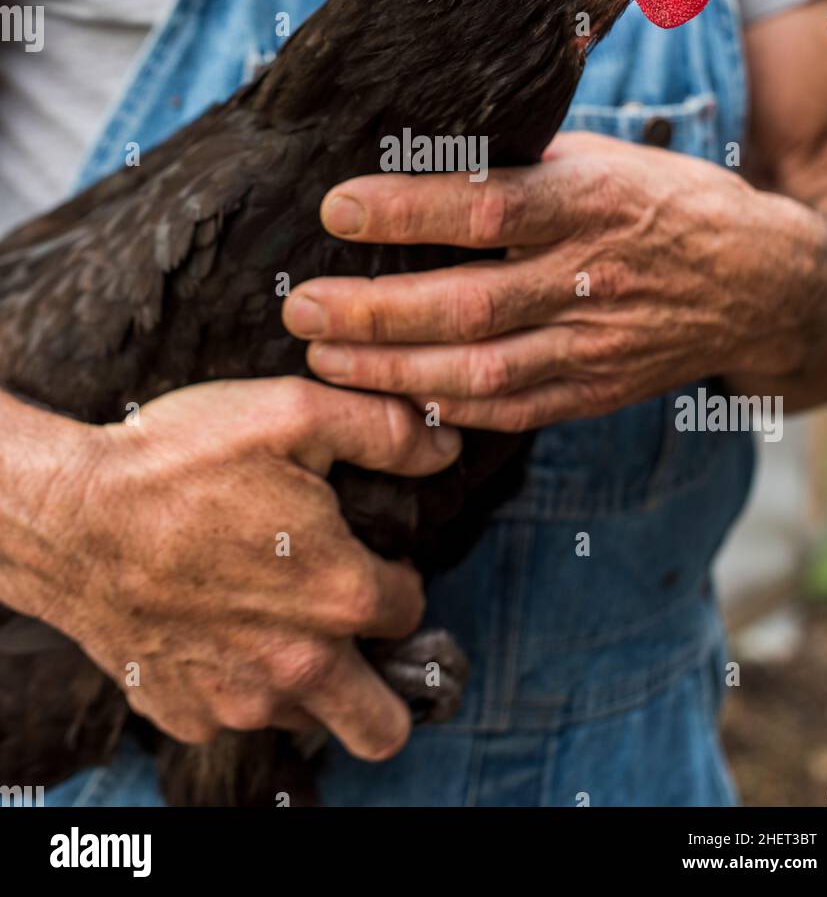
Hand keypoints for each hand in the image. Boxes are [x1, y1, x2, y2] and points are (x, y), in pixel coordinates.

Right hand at [0, 379, 459, 756]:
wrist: (70, 515)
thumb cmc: (180, 460)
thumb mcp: (293, 413)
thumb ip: (384, 430)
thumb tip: (445, 446)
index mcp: (339, 594)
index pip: (411, 607)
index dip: (393, 575)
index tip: (361, 554)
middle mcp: (298, 666)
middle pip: (382, 725)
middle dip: (385, 687)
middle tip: (353, 634)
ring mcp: (236, 699)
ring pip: (305, 719)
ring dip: (305, 682)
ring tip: (270, 618)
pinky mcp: (183, 712)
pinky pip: (231, 717)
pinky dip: (233, 684)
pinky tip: (211, 626)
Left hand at [284, 132, 823, 428]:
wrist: (758, 281)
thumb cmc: (664, 201)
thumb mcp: (604, 157)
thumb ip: (523, 165)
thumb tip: (419, 153)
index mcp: (592, 201)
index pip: (487, 207)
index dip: (408, 210)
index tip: (337, 207)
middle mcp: (592, 277)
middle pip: (469, 305)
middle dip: (374, 313)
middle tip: (303, 310)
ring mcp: (595, 344)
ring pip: (481, 372)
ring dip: (392, 372)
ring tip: (323, 360)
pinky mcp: (595, 391)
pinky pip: (512, 411)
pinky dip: (446, 410)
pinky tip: (390, 400)